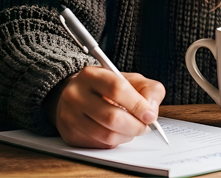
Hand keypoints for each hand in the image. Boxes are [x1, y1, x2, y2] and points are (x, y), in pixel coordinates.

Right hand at [45, 66, 165, 148]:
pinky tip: (117, 132)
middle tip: (145, 126)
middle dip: (135, 126)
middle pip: (111, 117)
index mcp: (91, 75)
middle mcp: (76, 94)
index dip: (137, 105)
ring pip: (106, 135)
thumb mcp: (130, 80)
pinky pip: (99, 144)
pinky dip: (115, 141)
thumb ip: (148, 90)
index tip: (150, 115)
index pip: (117, 89)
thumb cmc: (107, 88)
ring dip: (126, 136)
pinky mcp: (70, 134)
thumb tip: (151, 112)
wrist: (76, 95)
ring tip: (132, 129)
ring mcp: (70, 116)